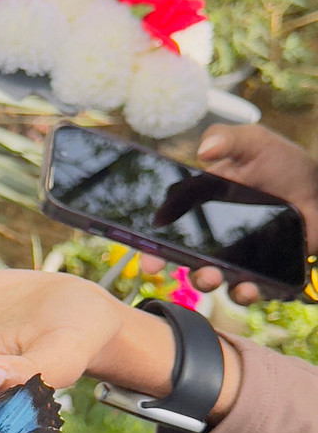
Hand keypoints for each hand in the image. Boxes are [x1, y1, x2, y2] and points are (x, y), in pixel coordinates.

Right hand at [166, 123, 317, 303]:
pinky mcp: (265, 269)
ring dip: (208, 283)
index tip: (149, 261)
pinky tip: (249, 286)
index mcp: (201, 208)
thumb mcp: (252, 142)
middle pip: (187, 263)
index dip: (153, 250)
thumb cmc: (283, 162)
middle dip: (181, 271)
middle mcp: (214, 237)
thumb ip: (227, 138)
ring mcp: (239, 256)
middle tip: (181, 271)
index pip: (168, 232)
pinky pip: (251, 289)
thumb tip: (203, 151)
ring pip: (215, 280)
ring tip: (214, 277)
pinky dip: (246, 293)